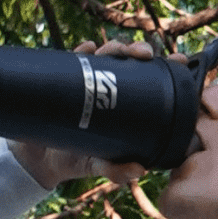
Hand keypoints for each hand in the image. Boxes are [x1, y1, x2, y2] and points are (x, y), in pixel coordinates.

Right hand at [8, 40, 172, 189]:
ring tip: (116, 52)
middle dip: (138, 50)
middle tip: (143, 55)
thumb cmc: (75, 160)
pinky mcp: (65, 78)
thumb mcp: (97, 167)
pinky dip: (83, 50)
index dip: (165, 67)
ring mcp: (87, 80)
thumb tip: (139, 170)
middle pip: (129, 61)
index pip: (149, 80)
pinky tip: (87, 49)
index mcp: (124, 104)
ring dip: (114, 47)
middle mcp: (108, 87)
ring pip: (105, 54)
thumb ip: (115, 171)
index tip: (179, 60)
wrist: (38, 159)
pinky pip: (75, 58)